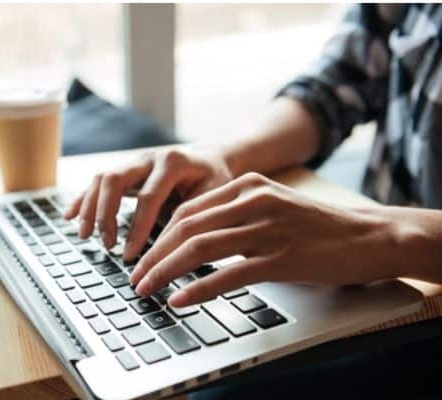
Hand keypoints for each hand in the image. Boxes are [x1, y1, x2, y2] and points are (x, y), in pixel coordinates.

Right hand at [64, 148, 232, 259]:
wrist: (211, 157)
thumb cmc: (215, 180)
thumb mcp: (214, 196)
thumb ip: (191, 216)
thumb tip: (171, 249)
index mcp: (173, 162)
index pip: (148, 197)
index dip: (137, 228)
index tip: (129, 255)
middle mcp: (148, 157)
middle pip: (114, 180)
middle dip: (105, 214)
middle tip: (105, 244)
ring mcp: (133, 161)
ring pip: (102, 178)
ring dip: (90, 207)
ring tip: (84, 236)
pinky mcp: (125, 169)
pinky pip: (97, 181)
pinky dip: (83, 199)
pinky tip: (70, 216)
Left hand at [130, 172, 405, 306]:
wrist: (368, 236)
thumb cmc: (317, 226)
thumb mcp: (272, 206)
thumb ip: (235, 214)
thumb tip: (193, 240)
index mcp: (246, 185)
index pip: (187, 210)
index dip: (158, 235)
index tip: (143, 256)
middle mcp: (253, 201)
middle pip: (186, 226)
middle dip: (154, 254)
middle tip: (136, 277)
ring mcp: (267, 228)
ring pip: (200, 248)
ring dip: (166, 270)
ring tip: (146, 289)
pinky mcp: (282, 257)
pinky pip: (229, 273)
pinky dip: (199, 288)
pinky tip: (180, 298)